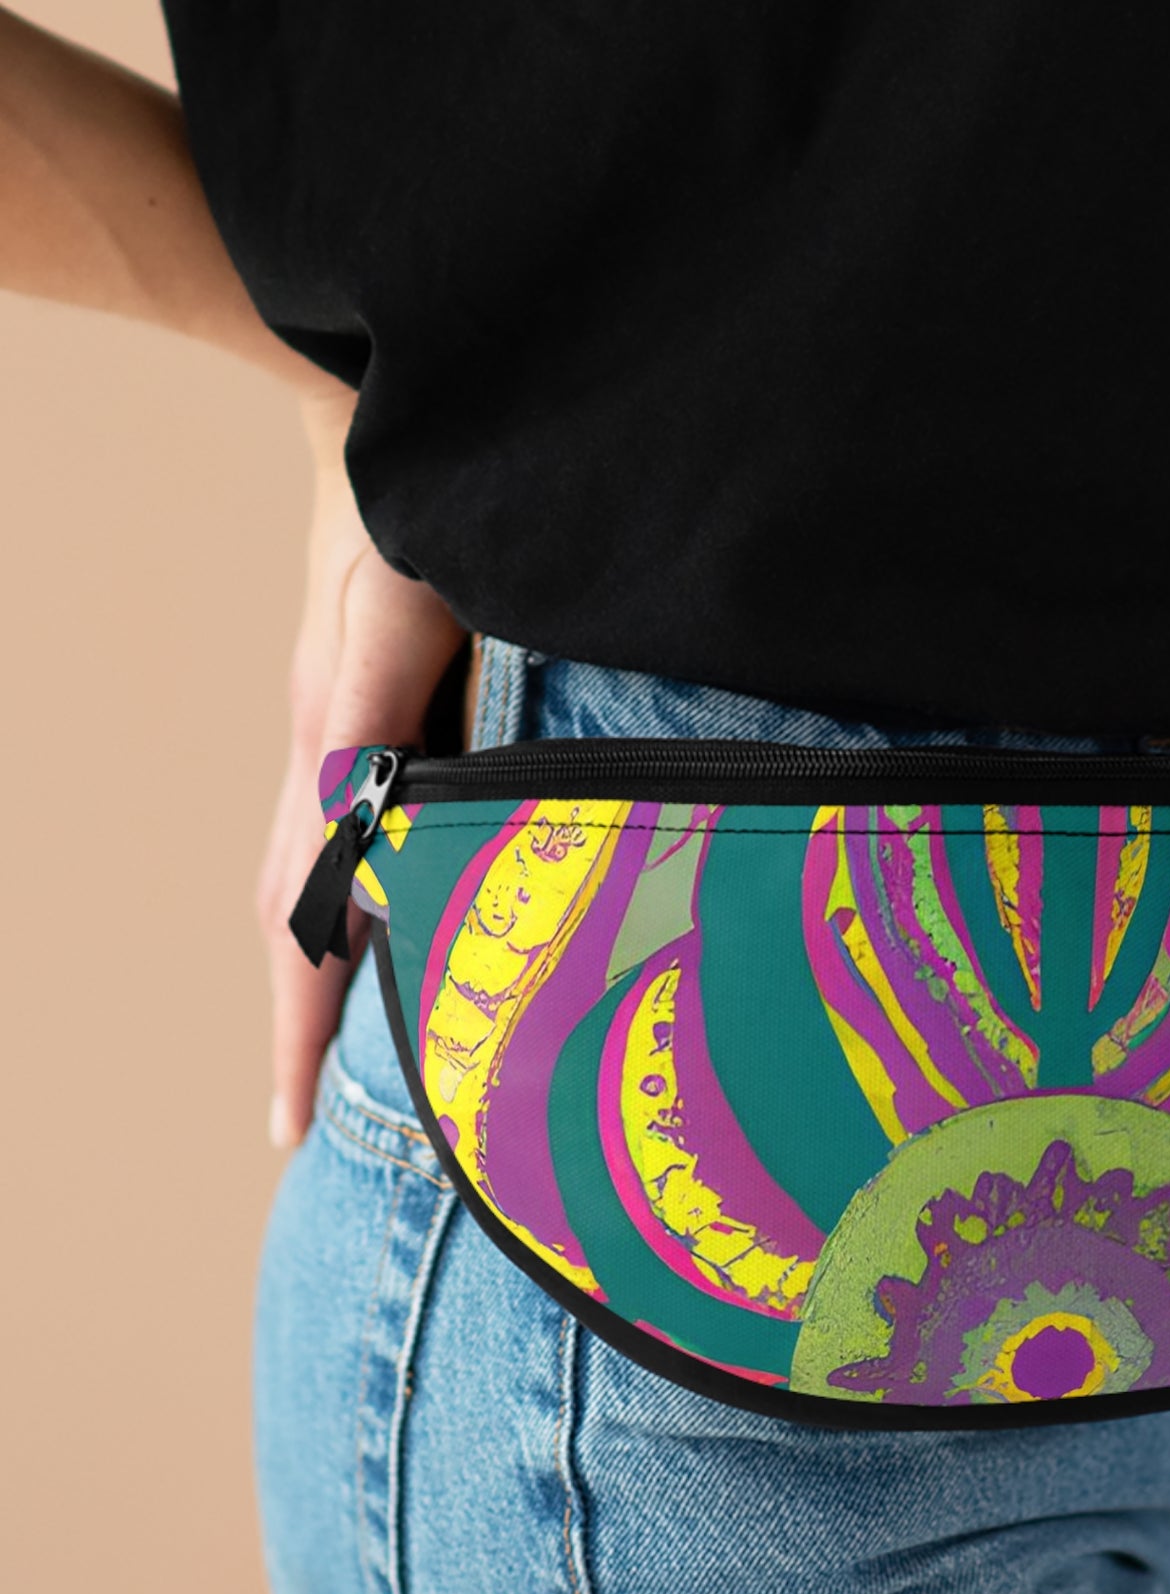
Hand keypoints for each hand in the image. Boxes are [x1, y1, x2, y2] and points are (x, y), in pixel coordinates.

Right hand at [258, 387, 467, 1147]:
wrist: (375, 408)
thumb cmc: (400, 501)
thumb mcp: (396, 605)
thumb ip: (374, 712)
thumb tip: (353, 830)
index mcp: (332, 752)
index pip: (301, 921)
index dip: (299, 1028)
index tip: (289, 1128)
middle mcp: (329, 757)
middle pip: (293, 920)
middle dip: (300, 1026)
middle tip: (306, 1126)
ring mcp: (345, 734)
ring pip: (316, 881)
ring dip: (322, 973)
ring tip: (337, 1058)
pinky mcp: (374, 710)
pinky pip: (350, 831)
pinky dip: (354, 900)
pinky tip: (388, 922)